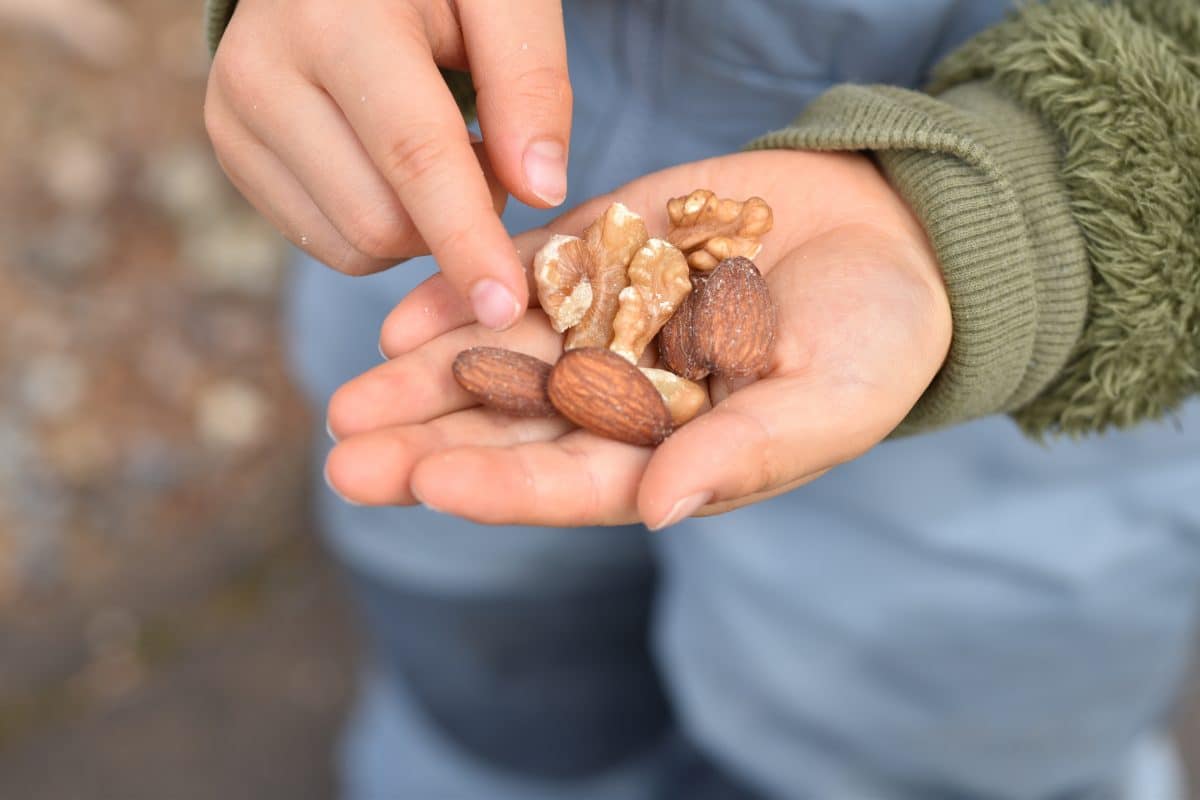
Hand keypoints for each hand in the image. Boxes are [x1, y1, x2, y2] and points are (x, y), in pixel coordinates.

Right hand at [204, 0, 571, 328]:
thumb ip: (530, 82)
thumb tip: (541, 192)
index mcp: (338, 14)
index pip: (413, 153)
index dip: (466, 237)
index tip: (505, 306)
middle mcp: (263, 66)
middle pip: (380, 220)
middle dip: (456, 220)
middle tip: (488, 155)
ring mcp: (233, 115)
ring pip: (353, 244)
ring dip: (420, 227)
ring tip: (440, 149)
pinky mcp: (233, 151)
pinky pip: (328, 241)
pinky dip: (381, 225)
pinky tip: (391, 164)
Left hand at [323, 150, 951, 528]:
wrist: (889, 233)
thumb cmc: (878, 338)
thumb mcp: (830, 401)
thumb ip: (745, 451)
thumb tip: (656, 511)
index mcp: (673, 453)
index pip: (577, 481)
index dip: (506, 485)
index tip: (432, 483)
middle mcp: (624, 396)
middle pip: (516, 429)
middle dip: (432, 445)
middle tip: (348, 463)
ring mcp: (605, 322)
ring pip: (500, 357)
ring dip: (425, 380)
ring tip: (349, 402)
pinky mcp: (600, 252)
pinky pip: (522, 276)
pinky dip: (465, 295)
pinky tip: (402, 322)